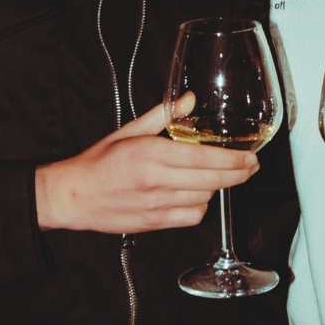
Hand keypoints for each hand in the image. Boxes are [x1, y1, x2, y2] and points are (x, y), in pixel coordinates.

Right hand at [35, 94, 257, 233]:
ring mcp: (157, 204)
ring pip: (205, 199)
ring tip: (217, 177)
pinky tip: (196, 196)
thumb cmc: (99, 162)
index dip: (233, 159)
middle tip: (250, 167)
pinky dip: (200, 207)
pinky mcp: (155, 223)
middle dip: (238, 174)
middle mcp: (157, 180)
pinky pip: (191, 217)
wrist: (74, 195)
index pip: (205, 157)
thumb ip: (164, 115)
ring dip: (216, 188)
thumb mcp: (130, 130)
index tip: (250, 157)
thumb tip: (189, 101)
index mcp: (152, 153)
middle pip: (212, 180)